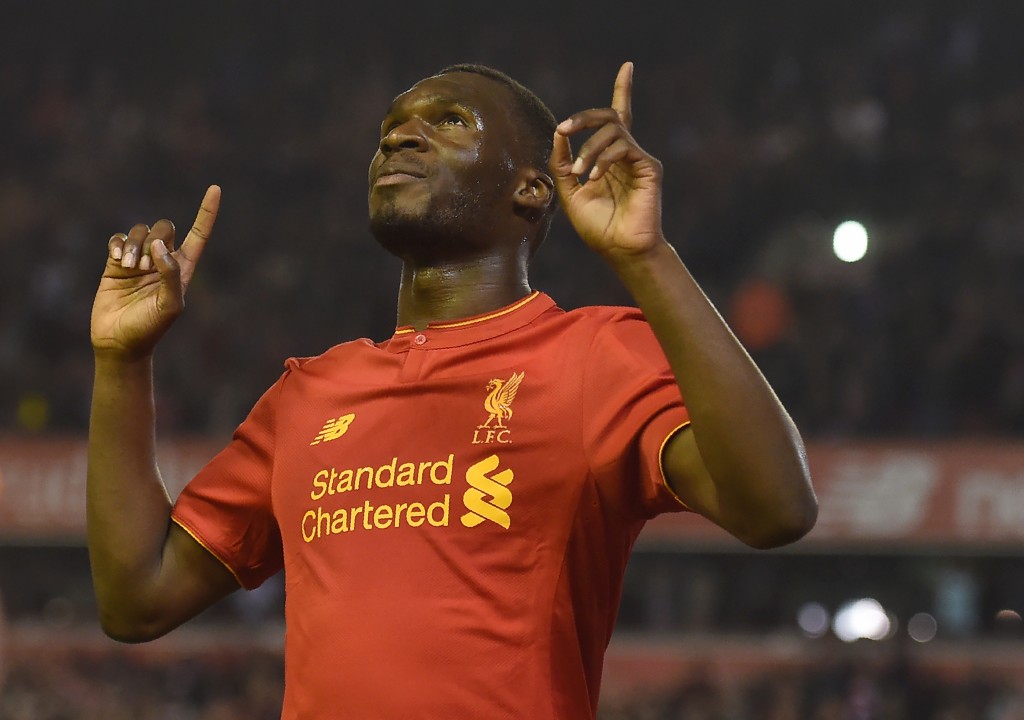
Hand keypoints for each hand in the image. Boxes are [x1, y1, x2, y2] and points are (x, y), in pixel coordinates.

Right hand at [90, 186, 219, 359]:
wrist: (120, 342)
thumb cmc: (150, 328)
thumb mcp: (170, 305)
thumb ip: (171, 274)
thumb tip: (160, 245)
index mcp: (183, 269)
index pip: (199, 235)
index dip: (207, 212)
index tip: (215, 188)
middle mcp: (163, 261)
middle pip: (165, 228)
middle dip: (154, 239)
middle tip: (144, 266)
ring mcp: (139, 261)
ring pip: (139, 231)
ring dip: (133, 246)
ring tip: (128, 268)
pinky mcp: (116, 263)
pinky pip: (118, 239)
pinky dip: (117, 245)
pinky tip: (116, 260)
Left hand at [550, 62, 664, 260]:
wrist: (621, 250)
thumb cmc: (599, 228)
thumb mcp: (570, 194)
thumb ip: (562, 165)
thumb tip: (558, 135)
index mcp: (610, 158)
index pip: (617, 118)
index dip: (623, 89)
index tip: (628, 65)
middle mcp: (627, 154)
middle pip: (611, 116)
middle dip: (584, 117)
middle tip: (564, 129)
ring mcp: (639, 159)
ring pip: (613, 130)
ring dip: (589, 148)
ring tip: (580, 173)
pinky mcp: (649, 167)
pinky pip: (623, 147)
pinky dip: (603, 159)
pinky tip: (594, 178)